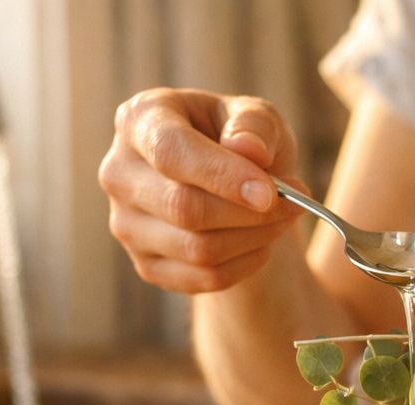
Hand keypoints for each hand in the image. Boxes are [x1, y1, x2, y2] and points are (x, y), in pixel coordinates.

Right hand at [99, 87, 303, 292]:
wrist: (229, 182)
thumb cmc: (239, 140)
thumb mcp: (256, 117)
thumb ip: (255, 125)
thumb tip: (247, 150)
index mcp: (140, 120)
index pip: (171, 152)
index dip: (222, 175)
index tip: (270, 193)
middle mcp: (119, 173)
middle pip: (183, 208)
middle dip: (249, 212)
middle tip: (295, 203)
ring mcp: (126, 224)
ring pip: (197, 249)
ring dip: (254, 238)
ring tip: (282, 218)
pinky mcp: (145, 264)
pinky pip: (203, 279)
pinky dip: (244, 264)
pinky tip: (260, 242)